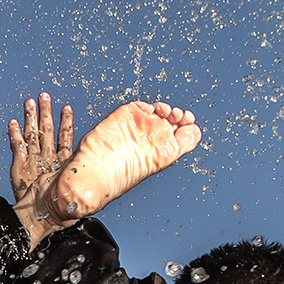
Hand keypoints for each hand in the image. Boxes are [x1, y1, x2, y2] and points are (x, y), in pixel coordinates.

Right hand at [6, 92, 78, 245]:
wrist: (37, 218)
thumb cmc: (58, 210)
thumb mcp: (78, 194)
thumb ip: (87, 183)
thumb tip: (108, 179)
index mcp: (61, 163)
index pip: (64, 138)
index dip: (66, 123)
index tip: (67, 108)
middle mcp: (47, 158)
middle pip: (46, 130)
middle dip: (45, 112)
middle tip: (44, 96)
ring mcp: (32, 161)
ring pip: (32, 134)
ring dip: (30, 118)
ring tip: (29, 102)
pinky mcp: (19, 166)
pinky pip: (17, 147)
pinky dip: (15, 134)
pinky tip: (13, 122)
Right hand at [52, 100, 198, 220]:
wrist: (89, 175)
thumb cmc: (115, 179)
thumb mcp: (152, 164)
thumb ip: (171, 150)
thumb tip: (195, 133)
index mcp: (161, 154)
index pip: (186, 138)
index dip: (190, 127)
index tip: (188, 121)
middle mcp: (152, 140)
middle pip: (176, 122)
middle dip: (181, 115)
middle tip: (178, 115)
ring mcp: (138, 128)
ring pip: (160, 112)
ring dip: (167, 109)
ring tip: (165, 111)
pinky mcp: (123, 118)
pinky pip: (140, 106)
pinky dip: (148, 104)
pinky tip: (150, 109)